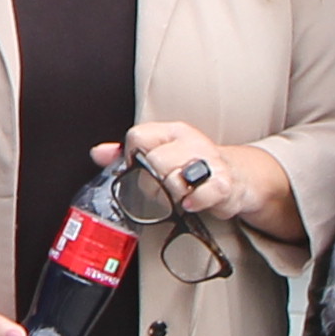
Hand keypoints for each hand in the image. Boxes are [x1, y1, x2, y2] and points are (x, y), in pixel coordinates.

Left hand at [106, 123, 274, 229]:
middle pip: (155, 160)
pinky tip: (190, 203)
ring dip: (172, 193)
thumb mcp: (161, 154)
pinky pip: (204, 192)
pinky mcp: (224, 183)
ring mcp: (209, 161)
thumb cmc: (193, 167)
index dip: (132, 157)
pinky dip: (195, 200)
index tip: (140, 170)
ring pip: (175, 178)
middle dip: (153, 181)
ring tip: (178, 195)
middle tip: (162, 187)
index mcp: (171, 132)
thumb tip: (98, 153)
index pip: (138, 137)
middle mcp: (190, 142)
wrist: (237, 177)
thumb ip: (128, 155)